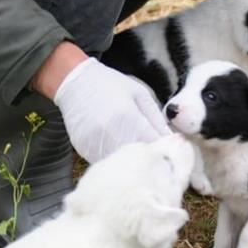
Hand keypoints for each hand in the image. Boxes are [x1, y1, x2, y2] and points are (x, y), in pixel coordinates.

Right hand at [52, 58, 169, 162]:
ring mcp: (95, 145)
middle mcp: (110, 135)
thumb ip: (156, 119)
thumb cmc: (110, 85)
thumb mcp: (139, 94)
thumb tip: (173, 141)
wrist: (74, 82)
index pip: (153, 146)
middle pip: (138, 160)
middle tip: (156, 156)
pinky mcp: (84, 151)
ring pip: (121, 165)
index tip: (170, 152)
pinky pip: (105, 163)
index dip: (164, 152)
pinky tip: (117, 149)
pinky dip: (114, 161)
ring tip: (136, 154)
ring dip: (132, 164)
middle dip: (150, 160)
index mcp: (128, 118)